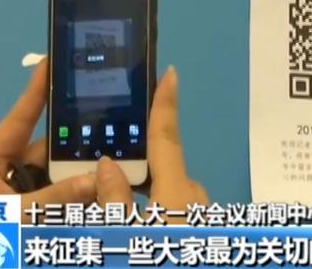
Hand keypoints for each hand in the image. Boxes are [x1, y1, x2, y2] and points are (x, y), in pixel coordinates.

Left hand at [0, 59, 98, 220]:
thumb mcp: (15, 217)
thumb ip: (54, 199)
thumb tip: (98, 178)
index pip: (18, 122)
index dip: (35, 94)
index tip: (51, 64)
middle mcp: (15, 176)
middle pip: (52, 151)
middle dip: (80, 146)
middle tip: (111, 127)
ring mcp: (31, 195)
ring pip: (66, 175)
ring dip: (89, 173)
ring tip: (120, 161)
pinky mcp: (46, 213)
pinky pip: (70, 198)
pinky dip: (88, 195)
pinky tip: (112, 188)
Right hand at [96, 66, 208, 220]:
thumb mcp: (122, 238)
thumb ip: (113, 199)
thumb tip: (107, 165)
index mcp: (176, 195)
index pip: (166, 139)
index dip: (165, 105)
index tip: (171, 74)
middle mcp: (195, 201)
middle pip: (165, 172)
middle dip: (141, 173)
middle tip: (111, 193)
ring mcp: (203, 218)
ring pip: (172, 194)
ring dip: (151, 198)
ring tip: (121, 218)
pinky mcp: (204, 234)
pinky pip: (179, 212)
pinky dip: (162, 213)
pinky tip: (142, 230)